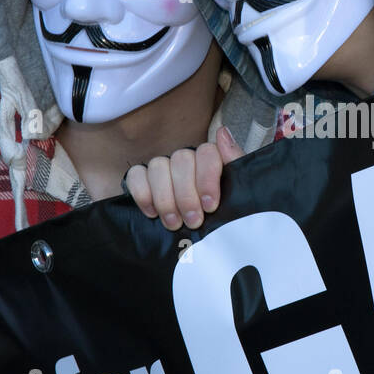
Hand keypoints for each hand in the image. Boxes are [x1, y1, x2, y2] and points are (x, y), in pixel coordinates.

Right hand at [125, 126, 244, 230]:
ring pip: (158, 166)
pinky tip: (152, 214)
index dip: (207, 178)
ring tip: (174, 224)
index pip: (206, 152)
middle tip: (194, 221)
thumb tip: (223, 133)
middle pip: (181, 160)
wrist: (207, 241)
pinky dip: (143, 194)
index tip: (210, 206)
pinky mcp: (142, 179)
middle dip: (187, 195)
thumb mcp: (237, 194)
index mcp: (210, 160)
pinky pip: (135, 175)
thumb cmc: (223, 216)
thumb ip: (235, 162)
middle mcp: (186, 160)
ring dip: (165, 199)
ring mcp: (163, 168)